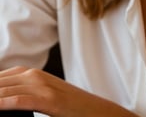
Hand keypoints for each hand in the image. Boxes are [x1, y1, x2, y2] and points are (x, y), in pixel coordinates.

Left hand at [0, 67, 137, 116]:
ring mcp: (41, 86)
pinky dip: (4, 103)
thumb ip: (21, 95)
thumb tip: (4, 99)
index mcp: (29, 73)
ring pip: (4, 91)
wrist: (97, 111)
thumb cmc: (68, 108)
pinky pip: (19, 101)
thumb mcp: (42, 98)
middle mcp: (33, 75)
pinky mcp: (48, 100)